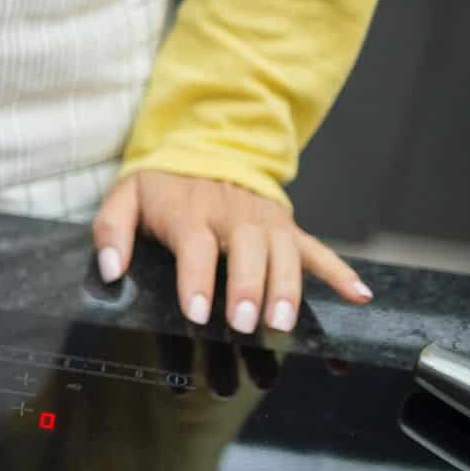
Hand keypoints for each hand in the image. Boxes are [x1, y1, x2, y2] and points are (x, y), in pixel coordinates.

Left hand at [91, 171, 372, 332]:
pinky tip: (360, 296)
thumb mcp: (124, 198)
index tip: (197, 313)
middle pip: (247, 250)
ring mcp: (265, 222)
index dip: (196, 281)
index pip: (196, 247)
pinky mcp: (287, 228)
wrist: (205, 147)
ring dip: (288, 287)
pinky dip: (340, 272)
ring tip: (284, 321)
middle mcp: (233, 216)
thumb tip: (109, 268)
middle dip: (249, 287)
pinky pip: (317, 249)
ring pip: (284, 253)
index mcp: (190, 213)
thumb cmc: (162, 187)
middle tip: (246, 323)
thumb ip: (111, 231)